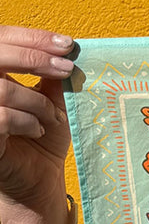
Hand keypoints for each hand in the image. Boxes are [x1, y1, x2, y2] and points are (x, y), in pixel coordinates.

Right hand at [0, 26, 74, 212]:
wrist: (39, 185)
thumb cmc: (42, 143)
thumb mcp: (51, 103)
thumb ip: (51, 76)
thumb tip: (67, 49)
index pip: (2, 39)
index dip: (32, 38)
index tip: (67, 45)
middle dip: (34, 57)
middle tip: (66, 68)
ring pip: (0, 89)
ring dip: (35, 100)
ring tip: (53, 118)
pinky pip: (0, 118)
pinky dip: (26, 121)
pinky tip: (38, 131)